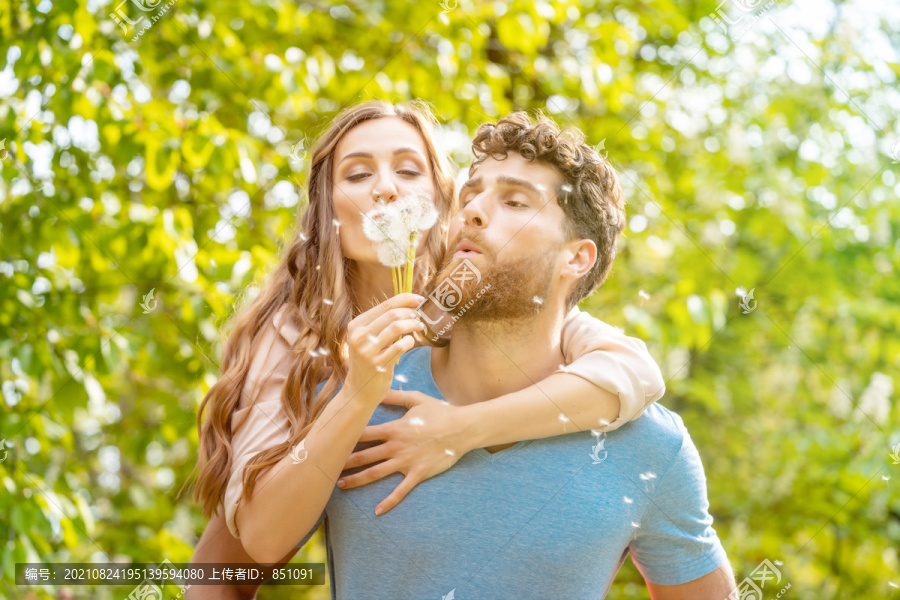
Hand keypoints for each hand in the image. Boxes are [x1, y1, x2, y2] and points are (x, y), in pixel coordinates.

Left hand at [337, 389, 471, 514]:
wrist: (462, 428)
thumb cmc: (440, 412)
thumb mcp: (416, 399)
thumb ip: (394, 396)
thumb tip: (377, 387)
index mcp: (393, 428)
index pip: (363, 434)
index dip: (346, 438)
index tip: (331, 441)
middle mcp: (396, 446)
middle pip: (364, 455)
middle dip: (345, 462)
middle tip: (327, 468)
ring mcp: (406, 462)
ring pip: (376, 473)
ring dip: (357, 480)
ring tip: (341, 486)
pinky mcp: (418, 474)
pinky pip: (401, 491)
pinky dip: (389, 502)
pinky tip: (377, 511)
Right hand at [345, 293, 425, 404]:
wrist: (359, 390)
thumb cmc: (368, 361)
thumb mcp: (368, 339)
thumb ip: (382, 323)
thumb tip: (409, 304)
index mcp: (356, 325)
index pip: (384, 305)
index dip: (405, 299)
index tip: (419, 299)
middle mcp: (359, 336)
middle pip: (392, 314)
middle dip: (411, 313)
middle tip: (419, 318)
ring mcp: (367, 351)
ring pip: (397, 327)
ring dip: (413, 325)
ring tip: (419, 327)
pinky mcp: (378, 365)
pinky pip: (400, 346)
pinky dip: (410, 341)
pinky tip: (411, 342)